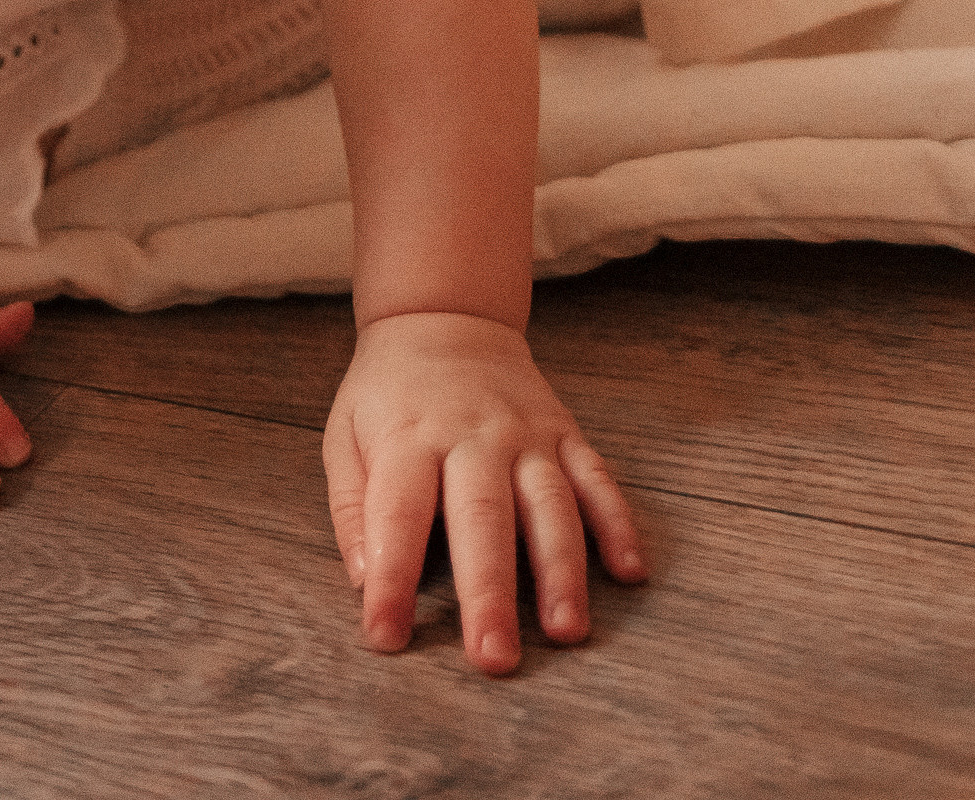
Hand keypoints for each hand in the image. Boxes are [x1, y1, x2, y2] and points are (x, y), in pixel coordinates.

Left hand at [324, 310, 646, 673]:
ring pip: (550, 503)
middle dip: (490, 592)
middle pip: (483, 518)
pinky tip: (629, 570)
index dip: (391, 578)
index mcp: (411, 438)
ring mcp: (526, 433)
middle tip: (493, 658)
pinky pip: (597, 477)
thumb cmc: (388, 393)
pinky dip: (617, 522)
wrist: (444, 317)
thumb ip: (351, 508)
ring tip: (566, 629)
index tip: (386, 636)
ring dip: (561, 569)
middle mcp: (474, 435)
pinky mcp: (564, 432)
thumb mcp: (344, 435)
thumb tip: (361, 582)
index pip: (398, 515)